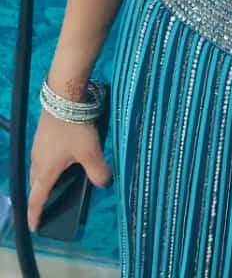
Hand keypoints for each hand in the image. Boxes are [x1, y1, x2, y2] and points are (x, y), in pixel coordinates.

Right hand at [27, 109, 112, 232]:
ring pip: (38, 168)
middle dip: (41, 195)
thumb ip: (98, 171)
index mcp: (46, 170)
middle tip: (50, 203)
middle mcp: (37, 160)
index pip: (37, 199)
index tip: (34, 227)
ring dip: (45, 178)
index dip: (35, 214)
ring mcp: (38, 146)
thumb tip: (104, 184)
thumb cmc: (74, 128)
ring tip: (58, 180)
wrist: (64, 96)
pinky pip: (42, 156)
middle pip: (36, 184)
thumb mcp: (90, 151)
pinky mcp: (42, 134)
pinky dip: (49, 163)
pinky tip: (63, 157)